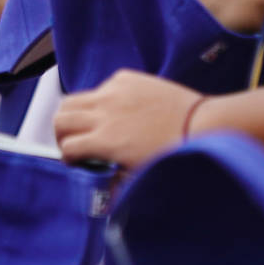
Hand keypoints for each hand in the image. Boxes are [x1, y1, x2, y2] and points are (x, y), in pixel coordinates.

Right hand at [53, 70, 197, 169]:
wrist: (202, 125)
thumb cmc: (174, 154)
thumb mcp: (141, 175)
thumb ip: (116, 181)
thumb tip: (104, 187)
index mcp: (104, 141)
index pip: (66, 146)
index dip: (67, 156)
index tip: (76, 160)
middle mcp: (102, 112)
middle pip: (61, 118)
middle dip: (62, 133)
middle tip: (75, 141)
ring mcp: (113, 91)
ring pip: (74, 99)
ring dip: (74, 114)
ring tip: (89, 124)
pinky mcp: (125, 78)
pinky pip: (102, 87)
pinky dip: (102, 99)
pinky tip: (121, 110)